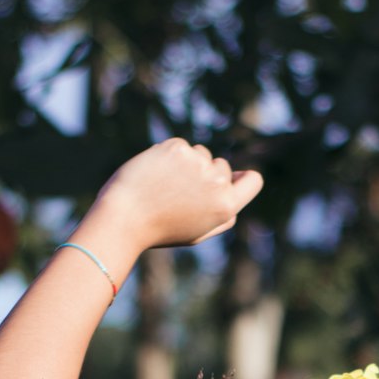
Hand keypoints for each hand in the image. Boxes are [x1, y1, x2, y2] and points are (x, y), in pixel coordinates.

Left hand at [94, 138, 263, 251]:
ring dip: (188, 165)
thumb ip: (224, 211)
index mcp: (227, 207)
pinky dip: (170, 157)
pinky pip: (182, 147)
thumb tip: (240, 180)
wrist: (124, 218)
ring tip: (165, 187)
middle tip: (180, 196)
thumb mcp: (199, 230)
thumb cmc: (162, 230)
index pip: (253, 181)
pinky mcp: (178, 149)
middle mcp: (217, 183)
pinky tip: (156, 174)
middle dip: (207, 175)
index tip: (234, 180)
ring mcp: (198, 163)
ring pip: (201, 154)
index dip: (244, 179)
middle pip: (223, 167)